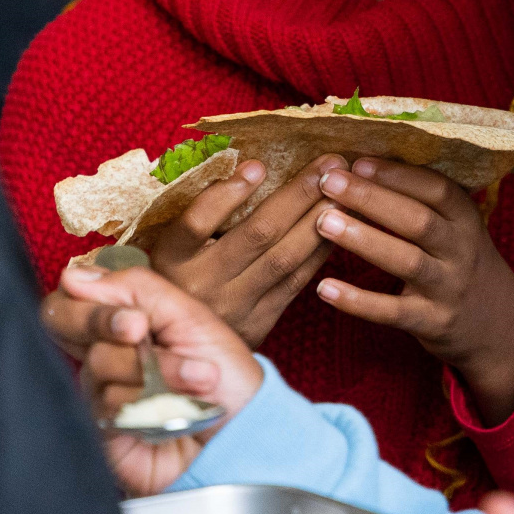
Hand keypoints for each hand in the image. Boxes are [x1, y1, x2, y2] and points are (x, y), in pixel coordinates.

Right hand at [57, 263, 264, 495]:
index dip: (89, 296)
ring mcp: (99, 389)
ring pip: (98, 361)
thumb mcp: (189, 315)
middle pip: (59, 319)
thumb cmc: (224, 374)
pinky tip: (179, 410)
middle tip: (138, 331)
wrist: (243, 433)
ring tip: (198, 378)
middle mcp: (104, 350)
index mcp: (123, 317)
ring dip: (157, 368)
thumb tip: (73, 276)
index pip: (74, 291)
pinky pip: (107, 403)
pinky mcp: (102, 429)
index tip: (127, 309)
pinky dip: (151, 402)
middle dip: (100, 320)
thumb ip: (134, 288)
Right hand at [151, 153, 345, 347]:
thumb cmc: (177, 278)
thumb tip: (252, 169)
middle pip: (256, 234)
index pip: (196, 223)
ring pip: (283, 259)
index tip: (258, 165)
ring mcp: (233, 308)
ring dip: (317, 221)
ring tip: (342, 192)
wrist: (180, 349)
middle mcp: (201, 285)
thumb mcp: (170, 247)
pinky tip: (337, 228)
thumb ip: (202, 214)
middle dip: (298, 195)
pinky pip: (294, 283)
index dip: (227, 195)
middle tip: (329, 164)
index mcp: (170, 259)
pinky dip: (318, 253)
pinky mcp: (259, 324)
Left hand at [313, 159, 513, 422]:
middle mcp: (461, 249)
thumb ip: (419, 199)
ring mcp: (449, 287)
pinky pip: (392, 312)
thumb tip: (361, 162)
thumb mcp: (454, 225)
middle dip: (371, 199)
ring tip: (323, 223)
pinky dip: (358, 301)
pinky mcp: (432, 322)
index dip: (396, 175)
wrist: (496, 324)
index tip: (357, 161)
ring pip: (406, 261)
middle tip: (329, 183)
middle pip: (417, 220)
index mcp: (465, 217)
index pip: (436, 188)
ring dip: (363, 240)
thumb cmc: (458, 259)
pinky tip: (325, 288)